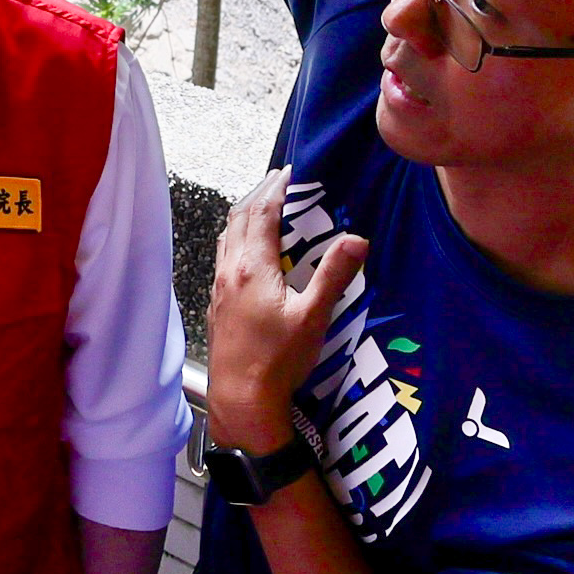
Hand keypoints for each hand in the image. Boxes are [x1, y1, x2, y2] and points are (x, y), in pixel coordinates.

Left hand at [207, 170, 368, 453]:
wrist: (241, 401)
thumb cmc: (278, 361)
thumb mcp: (313, 317)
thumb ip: (333, 276)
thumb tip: (356, 239)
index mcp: (251, 268)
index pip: (260, 213)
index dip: (276, 189)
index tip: (291, 173)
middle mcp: (229, 271)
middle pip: (238, 219)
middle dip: (259, 195)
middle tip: (280, 183)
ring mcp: (219, 288)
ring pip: (227, 237)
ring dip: (245, 216)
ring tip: (265, 208)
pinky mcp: (218, 305)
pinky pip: (224, 257)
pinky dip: (237, 239)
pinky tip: (248, 252)